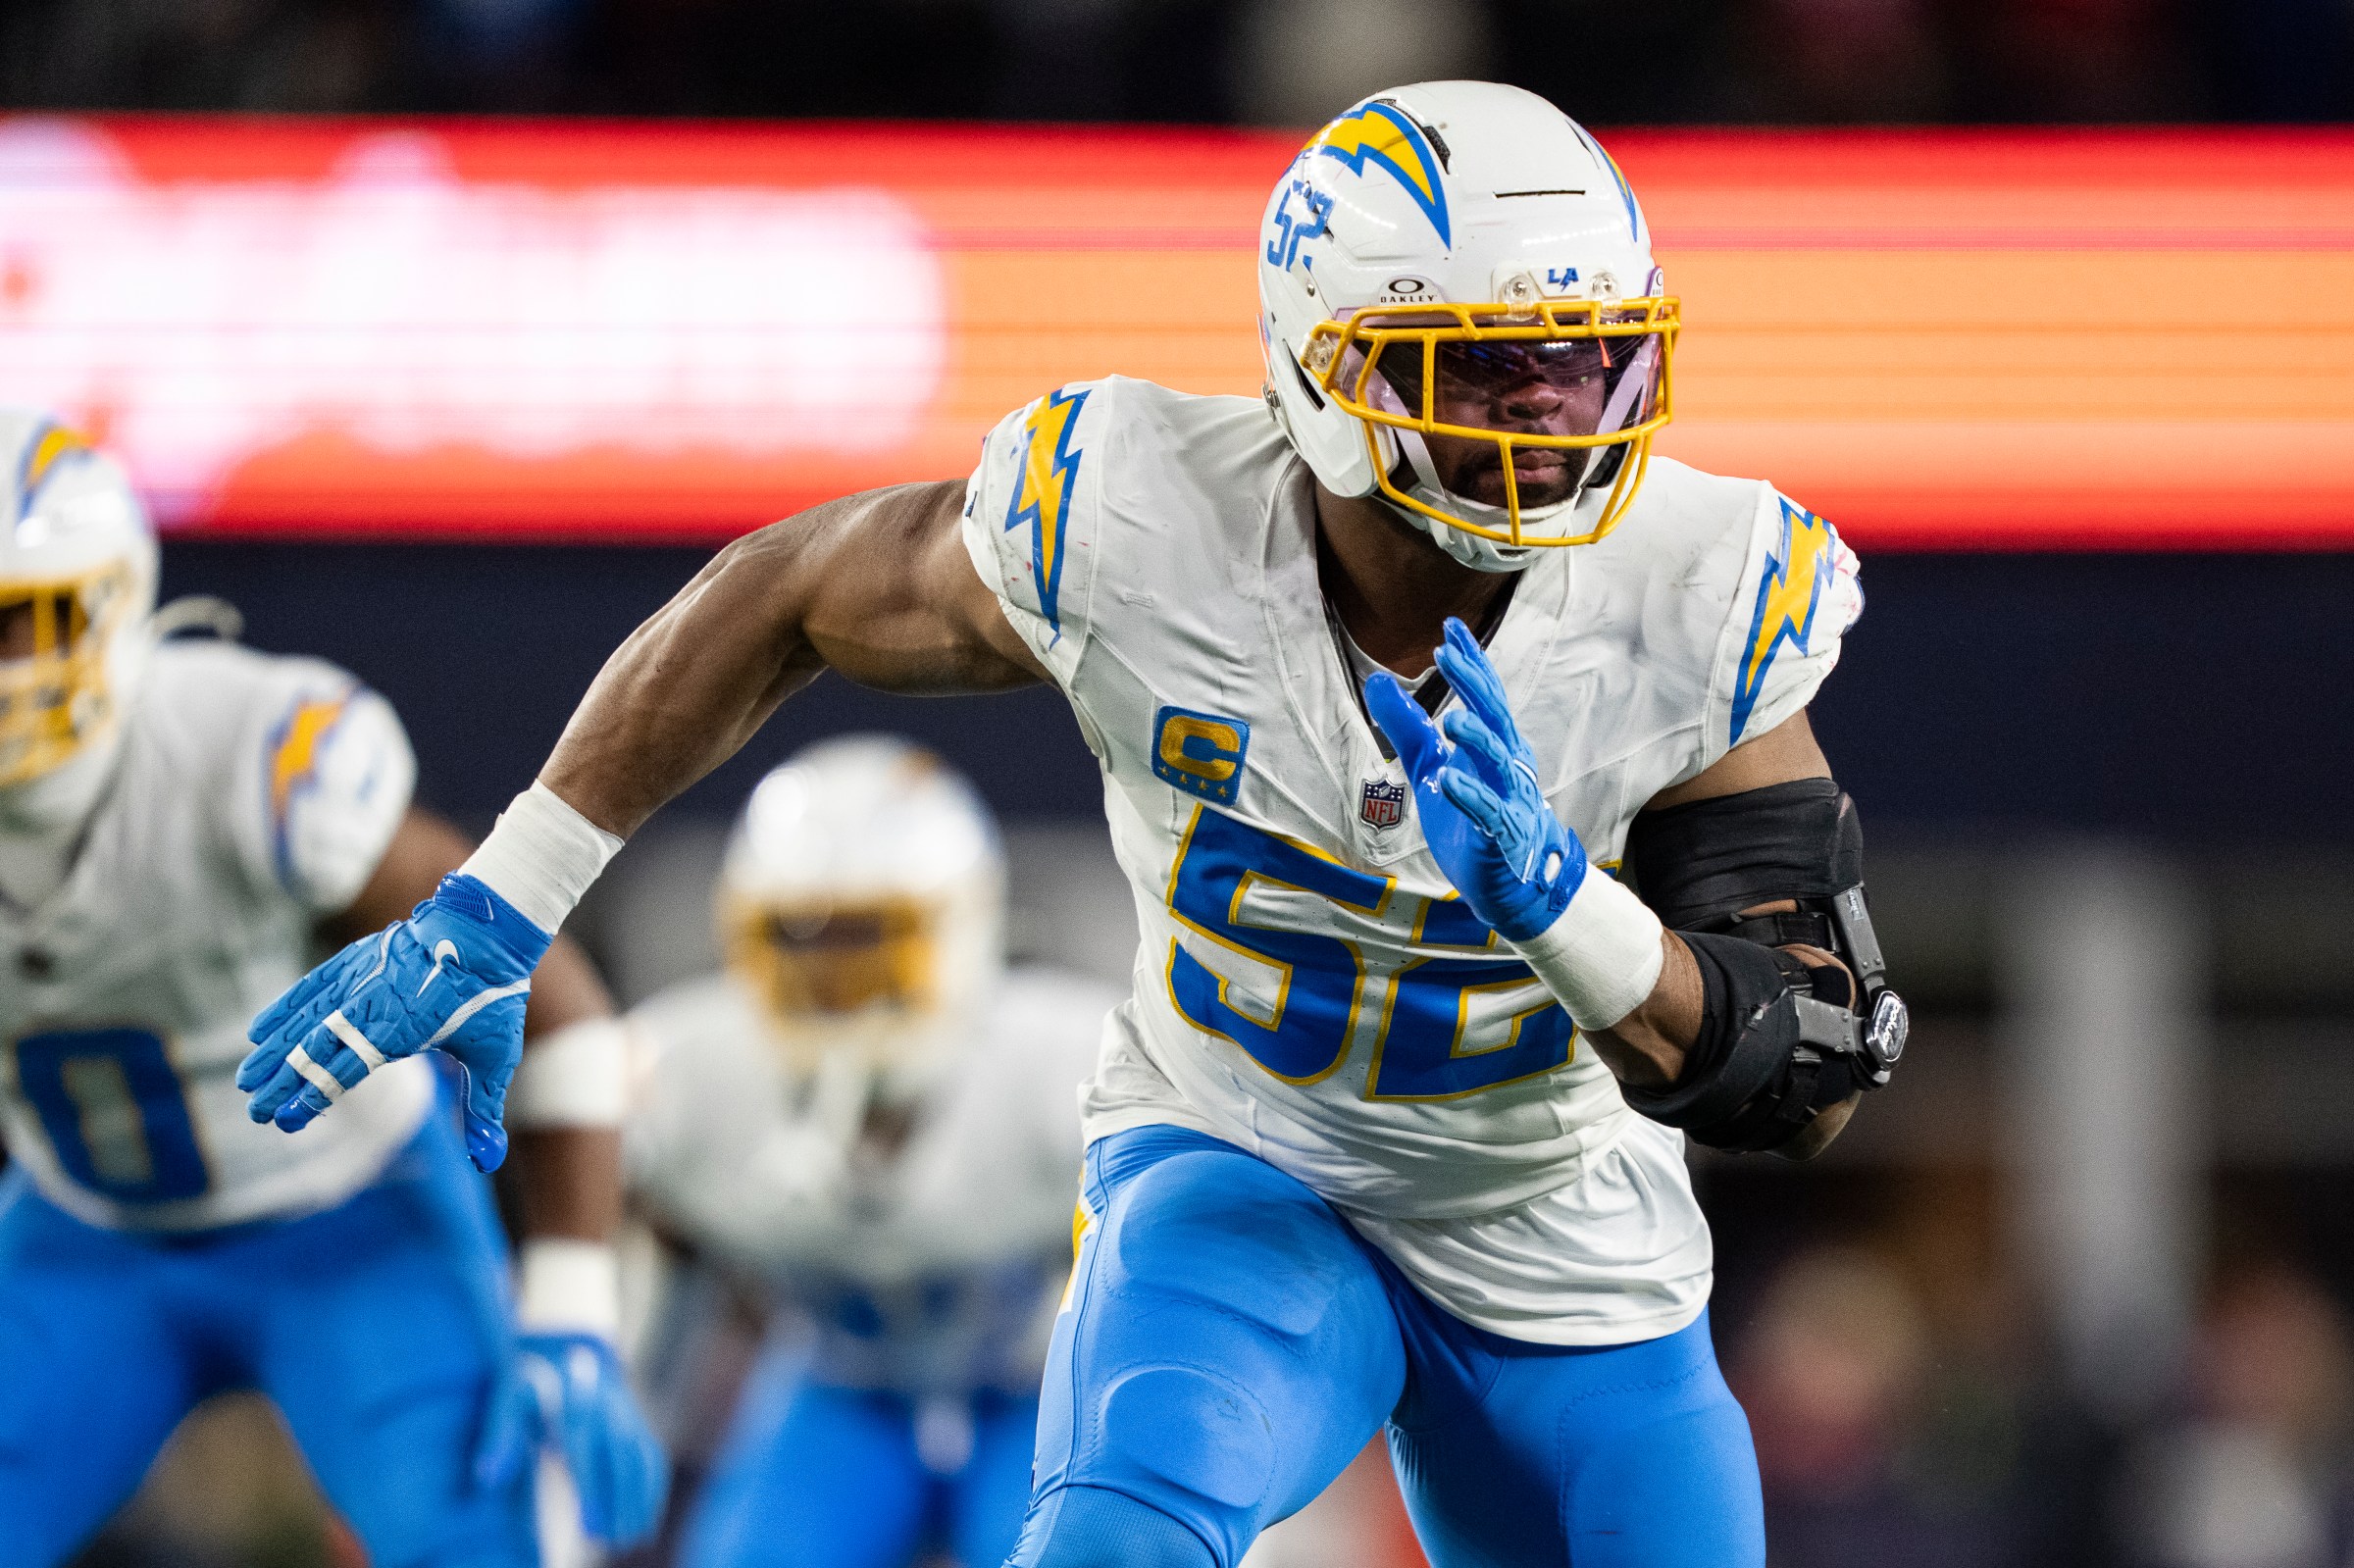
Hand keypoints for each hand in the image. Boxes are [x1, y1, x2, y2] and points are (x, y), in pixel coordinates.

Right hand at [238, 873, 548, 1170]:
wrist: (487, 928)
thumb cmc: (492, 995)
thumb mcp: (495, 1056)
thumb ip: (483, 1109)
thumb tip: (487, 1162)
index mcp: (401, 1029)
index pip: (346, 1069)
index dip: (313, 1095)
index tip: (283, 1119)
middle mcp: (372, 1004)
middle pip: (316, 1048)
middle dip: (282, 1081)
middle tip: (253, 1111)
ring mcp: (361, 978)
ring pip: (306, 1018)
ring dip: (274, 1049)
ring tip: (246, 1079)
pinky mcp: (356, 959)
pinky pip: (312, 987)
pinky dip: (285, 1008)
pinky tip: (260, 1029)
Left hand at [474, 1331, 670, 1546]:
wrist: (564, 1342)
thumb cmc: (528, 1381)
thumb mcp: (507, 1397)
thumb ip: (498, 1435)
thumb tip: (486, 1478)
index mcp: (574, 1406)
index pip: (587, 1454)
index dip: (593, 1490)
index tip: (588, 1527)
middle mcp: (607, 1411)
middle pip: (622, 1461)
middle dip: (621, 1503)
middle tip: (611, 1543)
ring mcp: (627, 1417)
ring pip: (642, 1461)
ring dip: (640, 1502)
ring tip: (629, 1541)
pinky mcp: (637, 1424)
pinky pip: (652, 1459)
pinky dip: (653, 1492)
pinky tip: (644, 1524)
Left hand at [1364, 617, 1587, 941]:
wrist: (1508, 882)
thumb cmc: (1473, 819)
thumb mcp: (1432, 767)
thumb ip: (1407, 728)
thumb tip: (1377, 681)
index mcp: (1494, 746)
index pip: (1485, 696)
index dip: (1470, 663)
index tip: (1451, 628)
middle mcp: (1508, 765)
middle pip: (1494, 717)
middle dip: (1473, 684)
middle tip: (1447, 654)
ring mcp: (1509, 799)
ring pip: (1498, 762)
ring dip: (1477, 739)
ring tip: (1451, 719)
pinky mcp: (1502, 835)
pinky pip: (1489, 812)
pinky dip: (1470, 796)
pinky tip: (1447, 781)